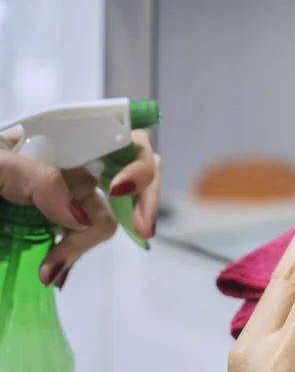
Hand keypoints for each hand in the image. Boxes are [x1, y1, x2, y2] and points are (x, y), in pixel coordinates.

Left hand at [0, 129, 160, 288]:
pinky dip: (74, 257)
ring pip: (110, 215)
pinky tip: (55, 271)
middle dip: (144, 201)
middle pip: (134, 175)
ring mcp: (70, 195)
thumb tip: (78, 213)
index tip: (118, 190)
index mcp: (64, 138)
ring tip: (52, 272)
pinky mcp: (59, 223)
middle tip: (144, 233)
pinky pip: (84, 238)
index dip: (136, 161)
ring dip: (88, 245)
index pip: (123, 137)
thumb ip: (34, 178)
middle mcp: (76, 163)